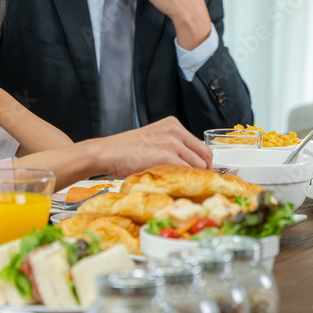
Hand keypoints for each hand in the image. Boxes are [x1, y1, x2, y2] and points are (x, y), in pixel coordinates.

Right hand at [93, 117, 212, 176]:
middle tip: (197, 185)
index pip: (201, 146)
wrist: (107, 152)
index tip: (202, 174)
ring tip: (185, 187)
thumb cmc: (126, 150)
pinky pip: (186, 172)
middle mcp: (175, 131)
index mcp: (173, 125)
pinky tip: (177, 186)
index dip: (204, 163)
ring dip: (193, 179)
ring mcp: (171, 142)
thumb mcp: (153, 139)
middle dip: (203, 172)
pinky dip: (185, 182)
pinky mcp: (165, 156)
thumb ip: (172, 146)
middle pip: (204, 156)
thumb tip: (190, 166)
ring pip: (198, 166)